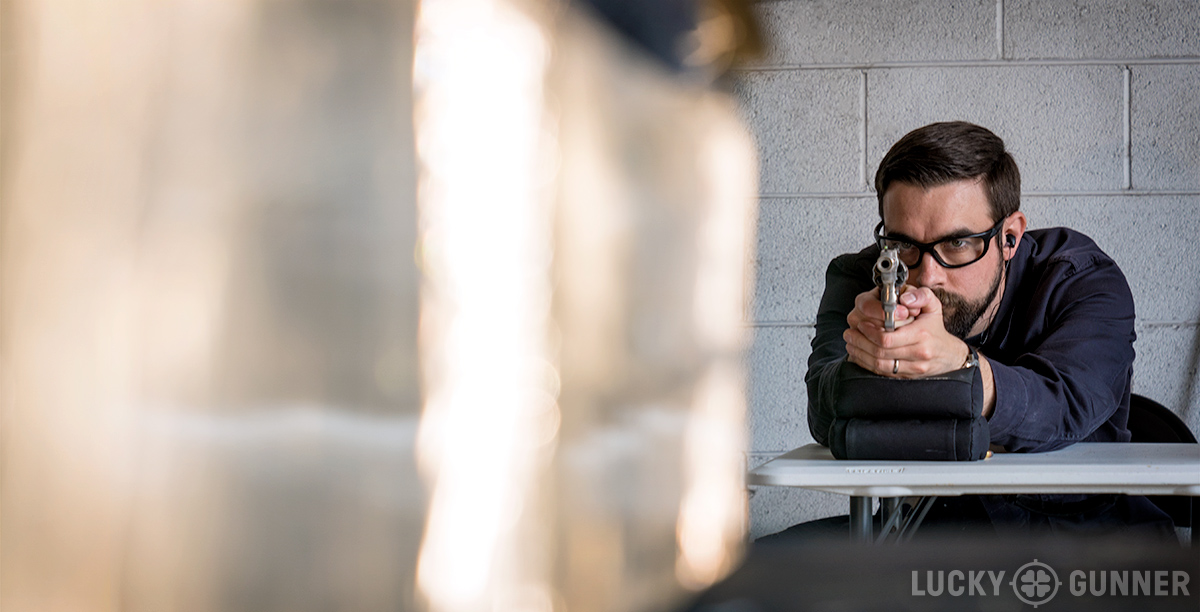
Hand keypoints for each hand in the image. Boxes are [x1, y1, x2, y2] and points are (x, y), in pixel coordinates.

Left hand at [844, 286, 969, 377]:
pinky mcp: (907, 377)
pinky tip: (858, 355)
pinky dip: (867, 364)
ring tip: (850, 343)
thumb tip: (905, 298)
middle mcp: (918, 354)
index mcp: (921, 335)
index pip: (888, 338)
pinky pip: (882, 373)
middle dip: (860, 342)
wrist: (949, 355)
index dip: (870, 332)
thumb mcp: (933, 306)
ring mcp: (913, 368)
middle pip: (880, 352)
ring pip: (879, 365)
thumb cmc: (935, 328)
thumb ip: (921, 295)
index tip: (861, 325)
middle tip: (848, 333)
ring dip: (860, 354)